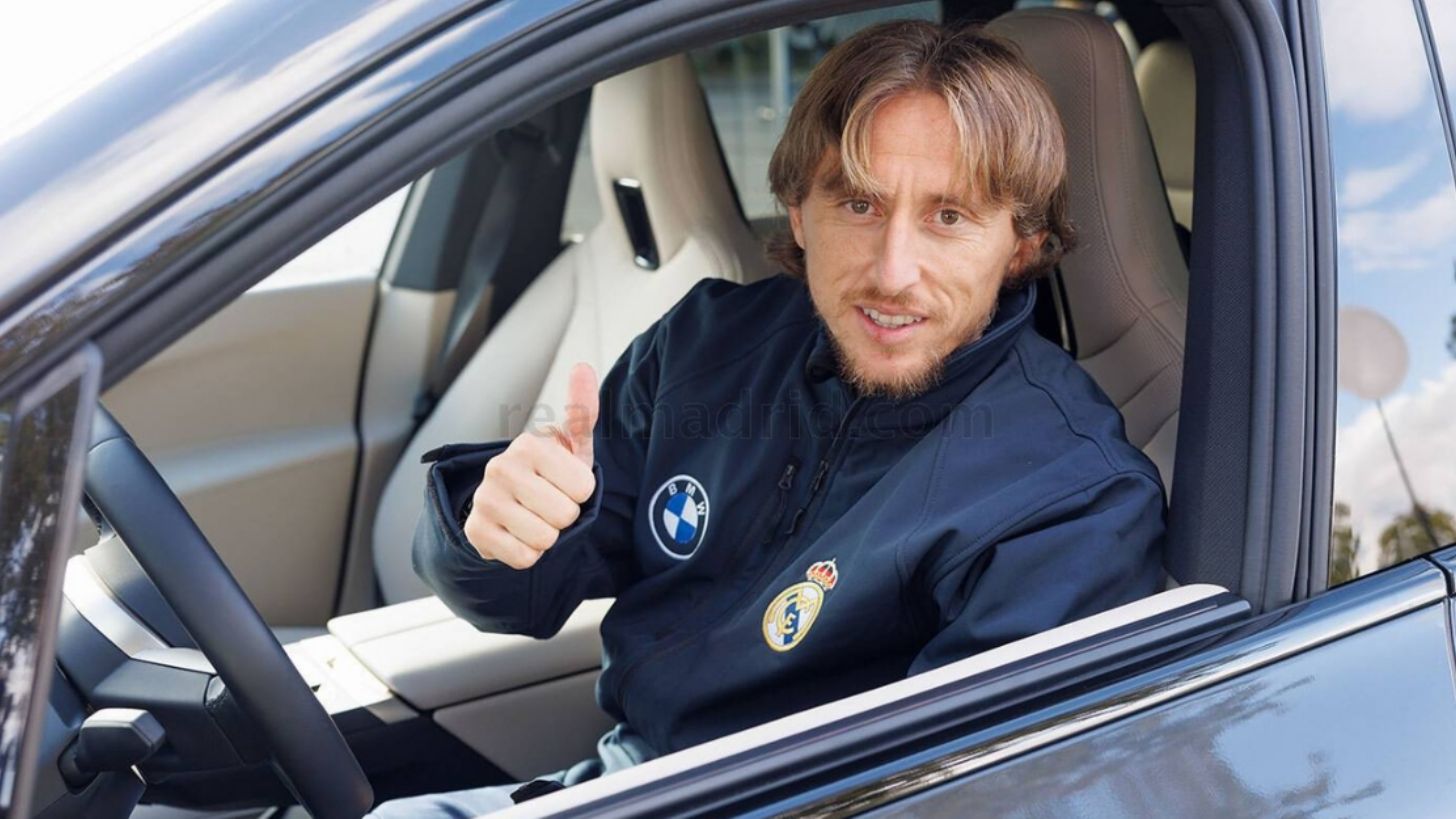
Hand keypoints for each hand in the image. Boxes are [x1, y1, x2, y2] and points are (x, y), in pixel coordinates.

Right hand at [463, 363, 598, 567]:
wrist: (511, 503)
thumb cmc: (549, 473)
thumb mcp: (571, 445)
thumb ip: (581, 411)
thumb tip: (583, 367)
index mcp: (529, 445)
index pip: (584, 488)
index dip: (581, 492)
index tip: (564, 483)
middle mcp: (501, 468)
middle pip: (565, 515)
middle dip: (564, 516)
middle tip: (548, 503)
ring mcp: (485, 500)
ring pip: (545, 540)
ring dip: (547, 537)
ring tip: (534, 517)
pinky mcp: (475, 532)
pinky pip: (524, 558)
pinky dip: (528, 554)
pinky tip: (518, 534)